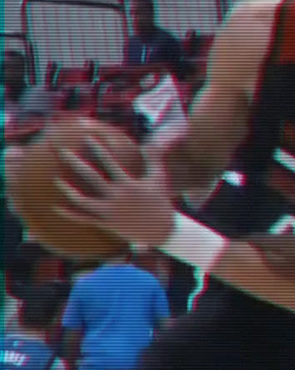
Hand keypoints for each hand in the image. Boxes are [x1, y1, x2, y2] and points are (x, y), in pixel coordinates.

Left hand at [54, 137, 177, 247]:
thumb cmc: (160, 202)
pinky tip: (57, 206)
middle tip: (63, 152)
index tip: (87, 138)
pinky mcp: (107, 223)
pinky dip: (70, 213)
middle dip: (76, 163)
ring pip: (83, 200)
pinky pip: (85, 218)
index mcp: (128, 184)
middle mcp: (117, 196)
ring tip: (57, 180)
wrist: (162, 230)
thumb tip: (148, 144)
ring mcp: (110, 211)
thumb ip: (153, 160)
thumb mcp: (159, 179)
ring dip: (68, 190)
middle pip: (91, 177)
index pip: (110, 162)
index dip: (98, 149)